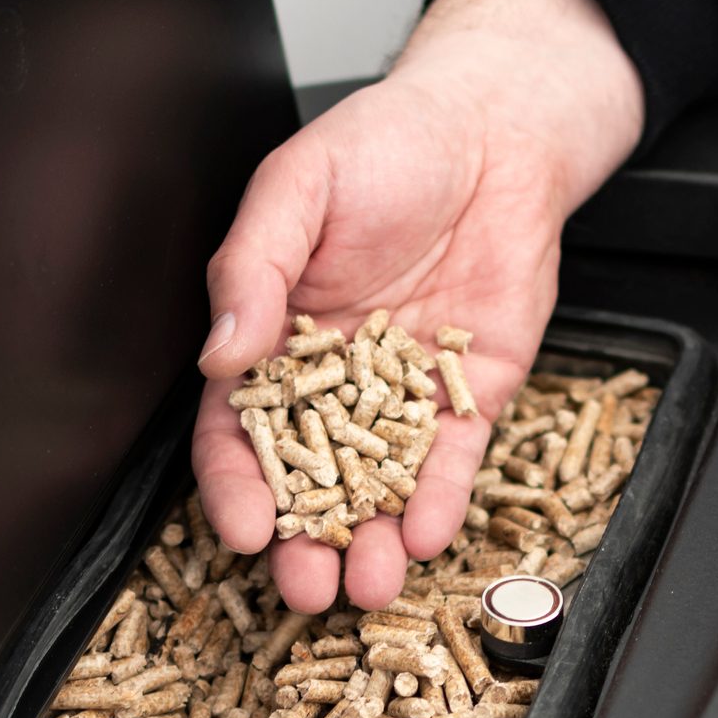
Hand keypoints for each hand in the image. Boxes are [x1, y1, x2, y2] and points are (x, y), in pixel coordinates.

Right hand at [193, 0, 643, 612]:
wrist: (496, 129)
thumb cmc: (387, 142)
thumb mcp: (300, 188)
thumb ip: (254, 268)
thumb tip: (221, 351)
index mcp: (275, 337)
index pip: (239, 428)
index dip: (236, 483)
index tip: (243, 528)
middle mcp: (334, 379)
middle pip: (310, 479)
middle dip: (304, 541)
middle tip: (304, 588)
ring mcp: (403, 393)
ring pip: (380, 485)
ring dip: (371, 540)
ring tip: (368, 584)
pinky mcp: (469, 395)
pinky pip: (450, 460)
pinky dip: (438, 499)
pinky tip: (425, 532)